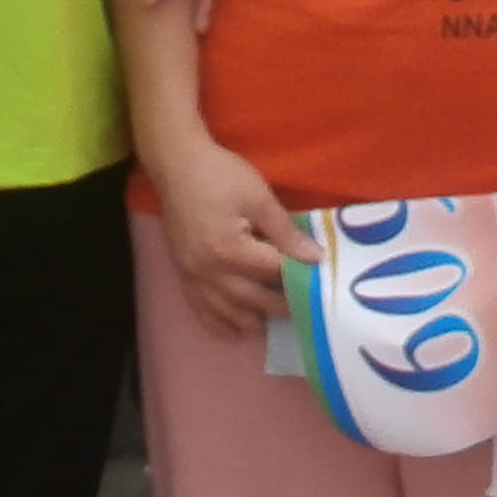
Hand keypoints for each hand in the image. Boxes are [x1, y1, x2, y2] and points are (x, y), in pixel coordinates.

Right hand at [149, 147, 312, 337]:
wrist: (176, 166)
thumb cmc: (220, 175)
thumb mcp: (258, 197)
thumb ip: (285, 232)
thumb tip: (314, 257)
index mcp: (231, 251)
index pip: (274, 274)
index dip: (299, 277)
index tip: (320, 283)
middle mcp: (210, 273)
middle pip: (254, 300)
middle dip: (282, 306)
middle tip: (306, 307)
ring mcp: (194, 278)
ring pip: (228, 313)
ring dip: (254, 320)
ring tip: (277, 321)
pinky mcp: (183, 275)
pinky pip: (202, 310)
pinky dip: (220, 324)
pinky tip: (235, 331)